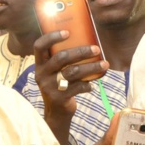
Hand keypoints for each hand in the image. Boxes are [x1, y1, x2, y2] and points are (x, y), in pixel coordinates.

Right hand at [33, 30, 107, 144]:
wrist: (56, 112)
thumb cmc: (60, 85)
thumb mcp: (55, 72)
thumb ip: (62, 60)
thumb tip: (87, 41)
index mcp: (39, 64)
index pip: (39, 46)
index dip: (52, 37)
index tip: (68, 32)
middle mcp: (41, 74)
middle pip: (61, 57)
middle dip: (81, 51)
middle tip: (96, 49)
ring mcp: (49, 87)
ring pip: (73, 72)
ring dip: (91, 67)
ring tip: (105, 65)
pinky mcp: (59, 98)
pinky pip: (77, 87)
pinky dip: (88, 85)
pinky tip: (92, 84)